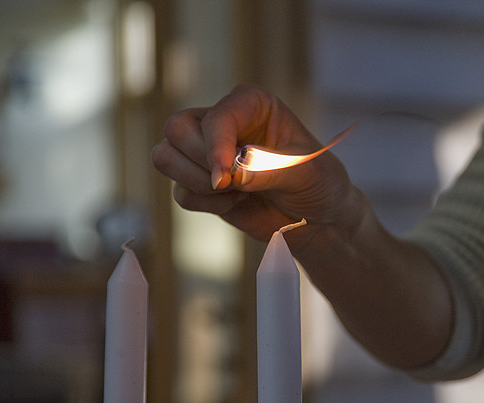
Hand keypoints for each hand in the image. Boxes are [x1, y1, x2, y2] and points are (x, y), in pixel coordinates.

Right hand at [151, 84, 360, 244]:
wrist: (318, 218)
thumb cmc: (318, 184)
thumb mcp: (304, 172)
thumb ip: (267, 170)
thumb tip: (228, 175)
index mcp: (251, 104)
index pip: (216, 117)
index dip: (215, 147)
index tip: (225, 178)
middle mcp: (223, 122)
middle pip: (176, 128)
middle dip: (200, 163)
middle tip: (235, 184)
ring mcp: (206, 152)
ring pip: (165, 157)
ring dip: (196, 183)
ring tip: (237, 193)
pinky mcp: (199, 183)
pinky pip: (180, 193)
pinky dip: (205, 204)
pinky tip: (237, 203)